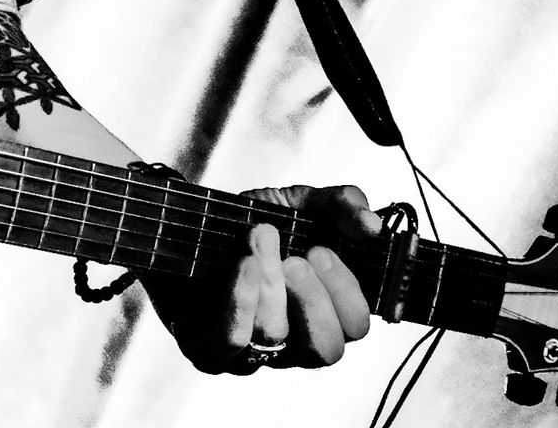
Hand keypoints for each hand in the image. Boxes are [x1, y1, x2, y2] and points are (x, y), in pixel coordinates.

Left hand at [144, 184, 379, 374]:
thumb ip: (338, 205)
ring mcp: (250, 352)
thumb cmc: (248, 222)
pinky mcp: (208, 350)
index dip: (346, 292)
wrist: (184, 221)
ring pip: (276, 338)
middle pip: (326, 349)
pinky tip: (242, 265)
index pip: (355, 326)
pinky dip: (240, 300)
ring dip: (271, 282)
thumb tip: (373, 224)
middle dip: (314, 298)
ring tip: (259, 240)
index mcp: (321, 312)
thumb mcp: (298, 203)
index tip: (322, 249)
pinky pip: (230, 343)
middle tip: (298, 258)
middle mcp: (291, 342)